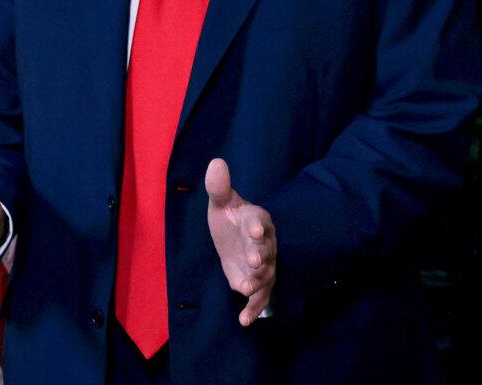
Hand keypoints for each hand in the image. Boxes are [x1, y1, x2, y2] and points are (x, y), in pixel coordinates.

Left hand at [205, 158, 276, 326]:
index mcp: (257, 220)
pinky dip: (253, 309)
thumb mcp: (222, 203)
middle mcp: (265, 244)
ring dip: (258, 282)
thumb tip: (215, 162)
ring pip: (265, 275)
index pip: (259, 221)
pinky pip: (259, 298)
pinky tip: (244, 320)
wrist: (237, 240)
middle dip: (261, 256)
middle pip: (265, 250)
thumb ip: (219, 187)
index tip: (255, 230)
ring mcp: (264, 266)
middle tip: (255, 261)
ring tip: (247, 288)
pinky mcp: (257, 284)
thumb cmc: (231, 219)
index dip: (257, 226)